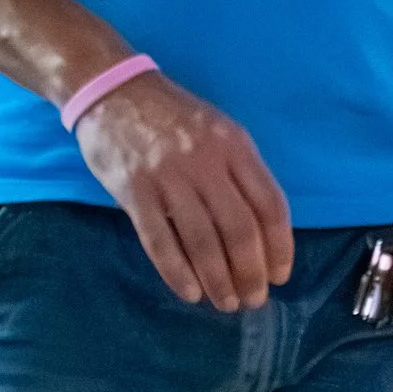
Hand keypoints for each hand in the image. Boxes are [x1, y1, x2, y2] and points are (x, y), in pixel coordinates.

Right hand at [72, 70, 293, 310]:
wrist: (112, 89)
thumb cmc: (173, 116)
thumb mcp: (219, 130)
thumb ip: (241, 172)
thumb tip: (263, 231)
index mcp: (235, 146)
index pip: (270, 205)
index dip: (280, 247)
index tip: (279, 276)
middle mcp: (206, 161)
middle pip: (240, 229)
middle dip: (251, 273)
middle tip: (253, 300)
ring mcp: (168, 177)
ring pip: (203, 241)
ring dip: (218, 280)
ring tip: (225, 303)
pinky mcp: (134, 191)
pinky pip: (160, 241)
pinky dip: (177, 273)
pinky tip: (189, 293)